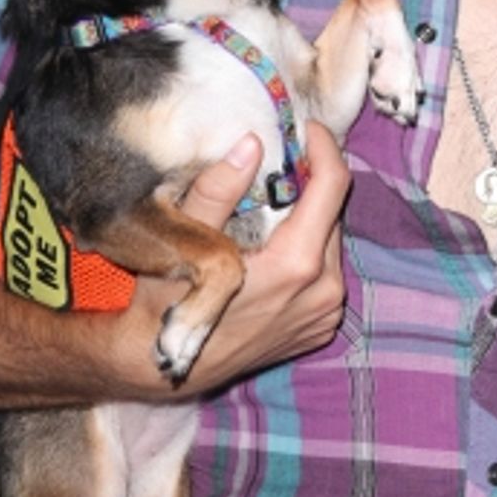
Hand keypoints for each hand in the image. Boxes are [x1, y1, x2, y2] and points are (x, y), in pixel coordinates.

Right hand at [122, 123, 351, 396]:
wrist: (162, 367)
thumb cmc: (167, 300)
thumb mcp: (186, 238)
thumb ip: (220, 190)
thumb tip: (251, 144)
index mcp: (297, 264)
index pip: (333, 186)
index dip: (324, 147)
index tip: (306, 128)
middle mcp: (323, 291)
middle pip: (333, 213)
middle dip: (311, 181)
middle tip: (280, 161)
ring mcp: (325, 313)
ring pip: (330, 242)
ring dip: (309, 217)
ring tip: (272, 203)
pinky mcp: (320, 328)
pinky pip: (325, 273)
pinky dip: (308, 252)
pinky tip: (273, 247)